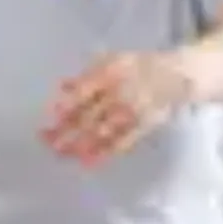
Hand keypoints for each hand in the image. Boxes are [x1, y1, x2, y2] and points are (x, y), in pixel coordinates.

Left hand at [43, 51, 192, 165]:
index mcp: (111, 74)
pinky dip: (105, 153)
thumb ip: (86, 76)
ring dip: (80, 145)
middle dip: (66, 131)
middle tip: (47, 142)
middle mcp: (121, 93)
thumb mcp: (111, 61)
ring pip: (102, 131)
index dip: (67, 105)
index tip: (51, 117)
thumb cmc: (136, 67)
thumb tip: (61, 87)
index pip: (84, 91)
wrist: (176, 75)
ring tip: (62, 155)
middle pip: (89, 114)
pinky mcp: (145, 125)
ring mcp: (133, 111)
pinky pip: (123, 142)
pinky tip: (88, 162)